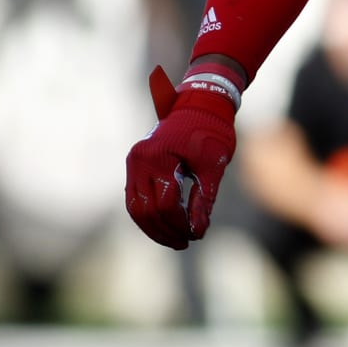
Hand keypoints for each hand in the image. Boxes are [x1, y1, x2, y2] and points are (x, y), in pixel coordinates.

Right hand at [125, 66, 236, 249]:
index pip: (165, 203)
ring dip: (154, 227)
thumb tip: (197, 232)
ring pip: (135, 208)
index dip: (181, 224)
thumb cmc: (211, 131)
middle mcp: (139, 160)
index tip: (196, 236)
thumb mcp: (213, 166)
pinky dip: (148, 214)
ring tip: (176, 240)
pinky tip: (166, 226)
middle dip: (165, 231)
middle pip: (145, 210)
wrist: (201, 103)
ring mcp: (134, 162)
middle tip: (185, 242)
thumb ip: (204, 199)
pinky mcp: (136, 165)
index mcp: (158, 157)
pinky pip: (135, 198)